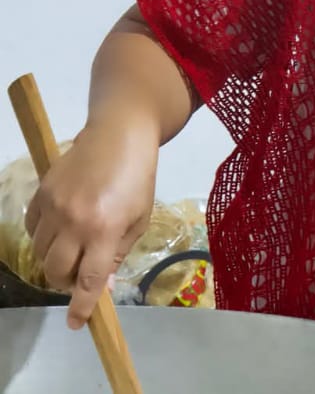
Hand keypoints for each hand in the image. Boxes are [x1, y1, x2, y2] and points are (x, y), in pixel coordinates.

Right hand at [25, 120, 159, 329]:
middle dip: (65, 282)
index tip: (76, 323)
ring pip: (40, 252)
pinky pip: (31, 229)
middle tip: (79, 275)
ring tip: (71, 250)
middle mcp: (75, 222)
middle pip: (56, 270)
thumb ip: (119, 252)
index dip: (82, 305)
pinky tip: (57, 231)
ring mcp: (54, 207)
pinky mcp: (41, 193)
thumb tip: (104, 285)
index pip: (90, 279)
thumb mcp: (139, 218)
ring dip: (53, 260)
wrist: (119, 135)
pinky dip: (41, 238)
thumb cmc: (137, 178)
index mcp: (106, 230)